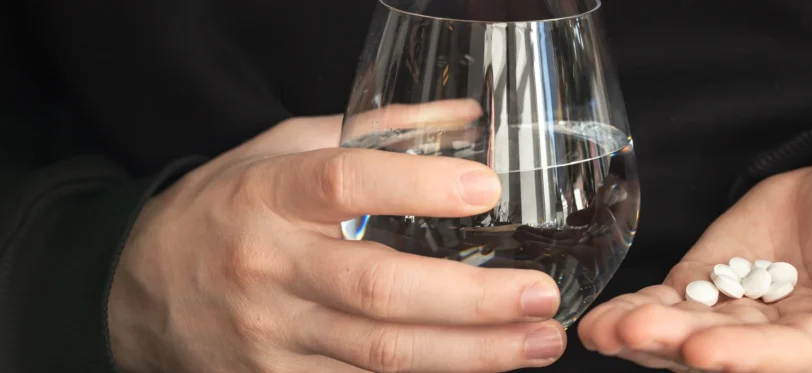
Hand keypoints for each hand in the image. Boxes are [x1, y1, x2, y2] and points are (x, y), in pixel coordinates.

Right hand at [107, 99, 566, 372]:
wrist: (137, 292)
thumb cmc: (226, 211)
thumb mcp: (281, 151)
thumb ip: (376, 134)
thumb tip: (467, 118)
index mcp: (269, 195)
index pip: (344, 183)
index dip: (417, 186)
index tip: (487, 188)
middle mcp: (268, 268)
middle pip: (378, 290)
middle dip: (471, 300)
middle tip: (541, 296)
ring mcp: (270, 335)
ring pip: (380, 353)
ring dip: (469, 354)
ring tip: (536, 342)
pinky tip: (479, 368)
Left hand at [577, 157, 811, 372]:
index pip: (793, 357)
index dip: (750, 357)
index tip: (705, 349)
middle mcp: (782, 340)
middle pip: (727, 352)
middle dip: (676, 345)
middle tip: (632, 332)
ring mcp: (740, 315)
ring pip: (687, 335)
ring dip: (643, 335)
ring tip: (601, 329)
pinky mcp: (708, 286)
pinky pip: (669, 304)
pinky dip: (636, 309)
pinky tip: (601, 317)